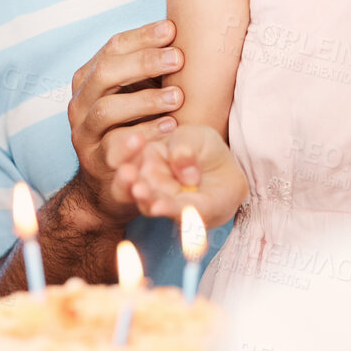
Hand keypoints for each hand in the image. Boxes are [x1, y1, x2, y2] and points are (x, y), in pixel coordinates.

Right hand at [65, 20, 185, 225]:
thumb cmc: (132, 126)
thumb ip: (148, 68)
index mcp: (90, 78)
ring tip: (178, 97)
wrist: (110, 181)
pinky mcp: (94, 163)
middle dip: (142, 63)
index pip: (112, 48)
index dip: (141, 36)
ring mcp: (83, 133)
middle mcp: (80, 102)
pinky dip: (142, 136)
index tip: (172, 29)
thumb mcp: (135, 93)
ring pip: (105, 110)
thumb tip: (177, 28)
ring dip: (144, 100)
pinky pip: (114, 148)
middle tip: (178, 59)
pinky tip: (169, 128)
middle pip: (105, 74)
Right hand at [120, 123, 246, 224]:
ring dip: (143, 196)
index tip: (133, 141)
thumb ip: (184, 146)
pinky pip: (171, 212)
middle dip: (126, 178)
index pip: (123, 152)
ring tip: (139, 191)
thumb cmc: (202, 148)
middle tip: (126, 173)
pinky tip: (158, 207)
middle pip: (129, 180)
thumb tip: (183, 167)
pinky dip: (165, 209)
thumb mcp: (195, 137)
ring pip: (145, 199)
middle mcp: (145, 178)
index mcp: (143, 154)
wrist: (227, 171)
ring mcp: (159, 198)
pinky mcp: (179, 212)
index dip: (124, 148)